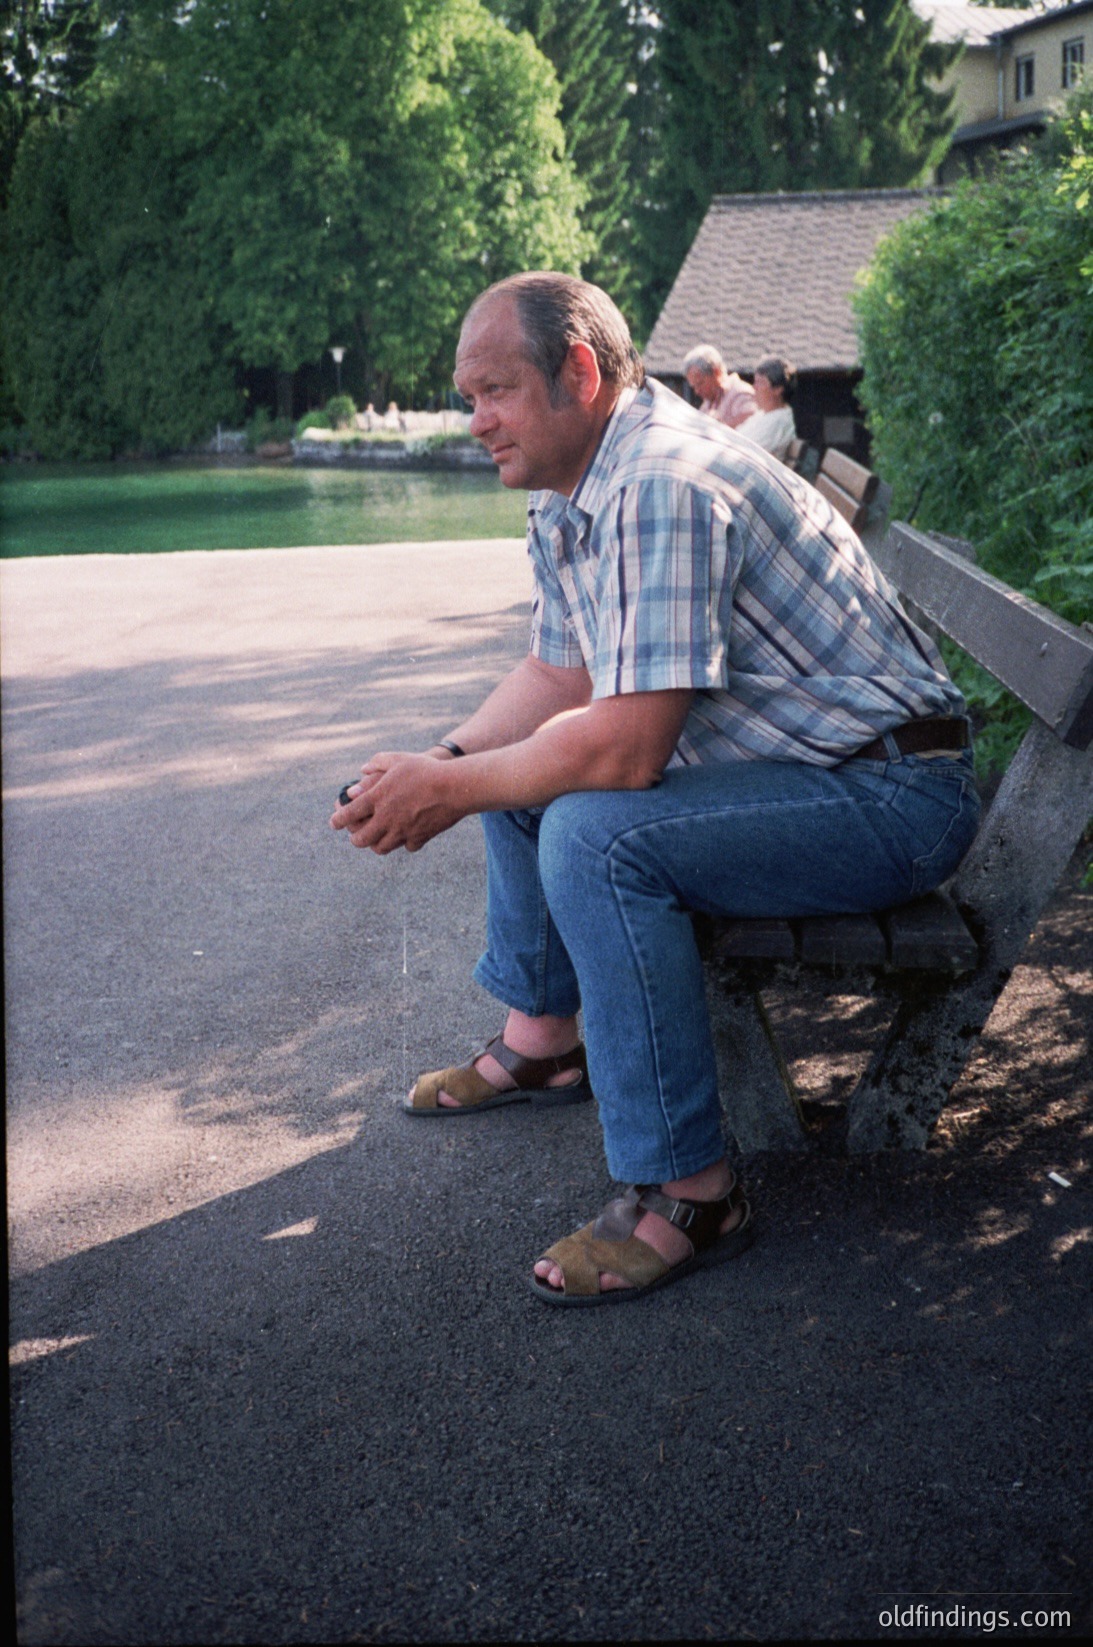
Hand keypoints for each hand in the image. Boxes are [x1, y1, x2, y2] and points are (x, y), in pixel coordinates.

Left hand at [330, 752, 462, 853]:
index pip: (347, 814)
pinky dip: (404, 842)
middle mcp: (386, 818)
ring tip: (376, 839)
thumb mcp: (399, 759)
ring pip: (381, 848)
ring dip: (376, 844)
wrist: (455, 787)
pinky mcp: (419, 838)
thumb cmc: (426, 769)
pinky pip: (407, 846)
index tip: (334, 822)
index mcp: (377, 798)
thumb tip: (362, 770)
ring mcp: (402, 831)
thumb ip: (378, 762)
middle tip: (355, 835)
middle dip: (355, 838)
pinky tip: (405, 836)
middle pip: (361, 839)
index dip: (337, 820)